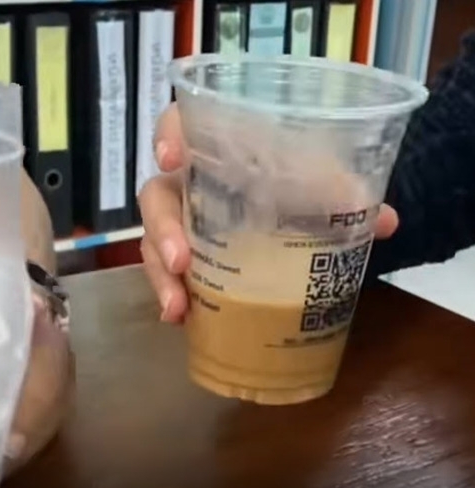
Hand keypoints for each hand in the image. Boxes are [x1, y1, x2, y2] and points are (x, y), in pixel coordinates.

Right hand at [137, 104, 401, 323]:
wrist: (306, 204)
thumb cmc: (302, 175)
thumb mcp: (322, 177)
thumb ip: (345, 192)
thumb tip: (383, 222)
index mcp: (216, 144)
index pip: (179, 123)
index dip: (167, 136)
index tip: (171, 159)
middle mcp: (188, 180)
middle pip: (155, 196)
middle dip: (163, 229)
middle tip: (181, 258)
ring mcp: (181, 220)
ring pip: (153, 241)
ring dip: (161, 274)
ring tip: (178, 306)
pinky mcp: (183, 255)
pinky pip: (165, 272)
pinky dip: (170, 293)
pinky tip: (179, 316)